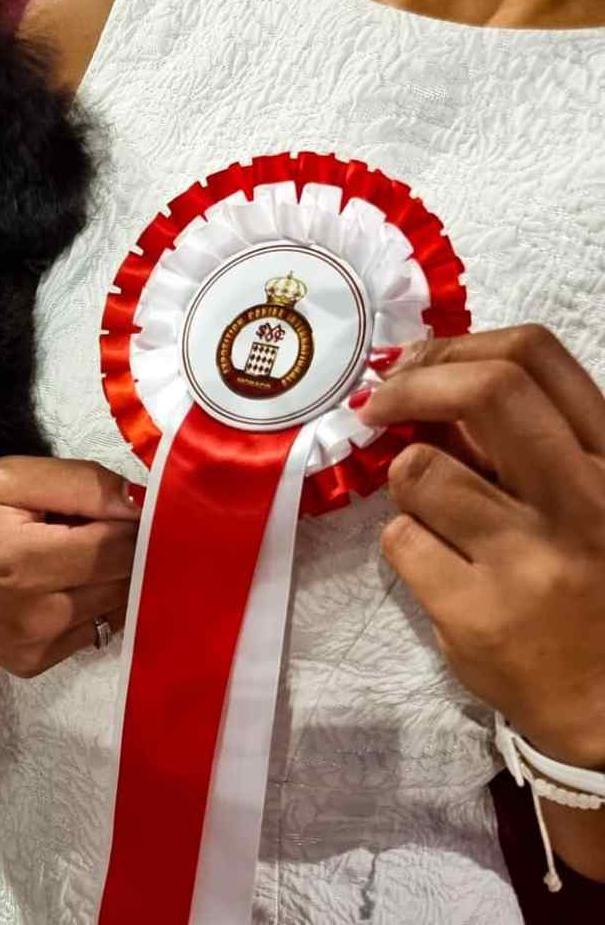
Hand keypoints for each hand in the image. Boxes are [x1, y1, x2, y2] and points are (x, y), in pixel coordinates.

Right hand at [0, 456, 139, 676]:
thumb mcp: (8, 475)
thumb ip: (80, 483)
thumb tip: (139, 505)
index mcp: (25, 562)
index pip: (120, 548)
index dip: (132, 524)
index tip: (119, 508)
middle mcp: (36, 616)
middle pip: (124, 582)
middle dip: (123, 550)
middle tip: (92, 527)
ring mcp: (34, 647)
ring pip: (116, 609)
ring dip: (111, 579)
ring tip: (75, 555)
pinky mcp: (32, 664)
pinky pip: (94, 633)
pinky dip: (94, 606)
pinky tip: (66, 585)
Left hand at [355, 326, 604, 770]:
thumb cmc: (592, 584)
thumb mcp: (587, 497)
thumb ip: (527, 442)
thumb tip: (429, 383)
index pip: (536, 355)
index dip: (455, 347)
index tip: (413, 363)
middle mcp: (585, 501)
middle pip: (483, 391)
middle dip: (410, 385)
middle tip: (377, 403)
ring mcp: (532, 560)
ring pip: (419, 471)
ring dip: (406, 482)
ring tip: (433, 514)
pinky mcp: (479, 614)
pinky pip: (400, 539)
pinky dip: (406, 543)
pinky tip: (439, 569)